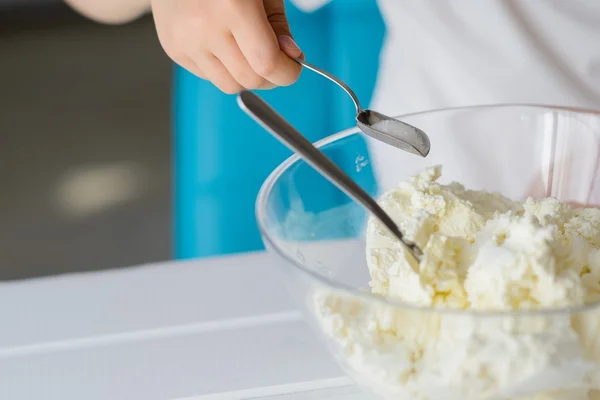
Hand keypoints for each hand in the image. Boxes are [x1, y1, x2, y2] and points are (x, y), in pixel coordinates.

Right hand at [151, 0, 302, 93]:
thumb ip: (278, 23)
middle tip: (276, 64)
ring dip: (245, 77)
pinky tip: (224, 45)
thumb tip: (291, 56)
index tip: (293, 70)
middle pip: (248, 80)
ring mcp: (186, 41)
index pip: (267, 63)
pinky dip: (223, 69)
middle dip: (270, 79)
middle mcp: (205, 28)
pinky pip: (208, 76)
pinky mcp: (173, 48)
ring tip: (248, 53)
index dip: (287, 73)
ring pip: (228, 85)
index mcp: (233, 7)